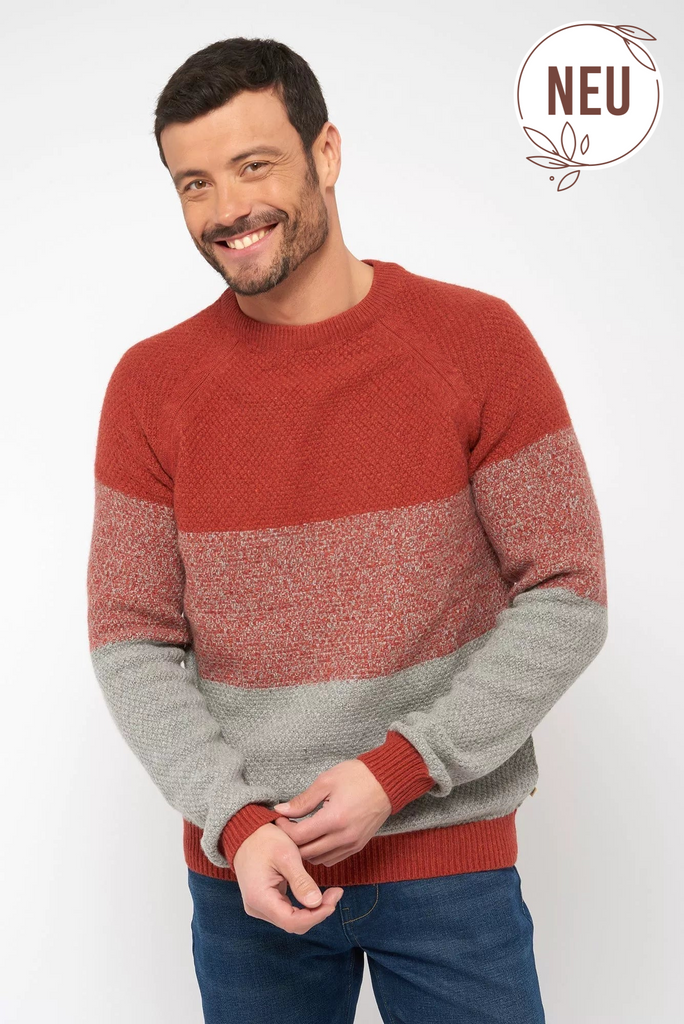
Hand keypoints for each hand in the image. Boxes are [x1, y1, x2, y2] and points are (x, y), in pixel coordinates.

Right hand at [232, 822, 343, 933]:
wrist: (245, 832)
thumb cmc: (264, 840)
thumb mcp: (286, 855)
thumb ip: (301, 881)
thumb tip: (317, 903)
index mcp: (259, 898)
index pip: (292, 921)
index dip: (317, 915)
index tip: (335, 897)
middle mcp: (257, 907)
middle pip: (293, 923)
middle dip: (318, 912)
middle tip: (336, 893)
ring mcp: (259, 906)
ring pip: (291, 920)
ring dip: (312, 910)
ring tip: (330, 893)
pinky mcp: (264, 902)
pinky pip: (287, 911)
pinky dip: (303, 906)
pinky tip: (315, 894)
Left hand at [272, 759, 392, 866]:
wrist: (387, 781)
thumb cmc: (357, 776)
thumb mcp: (326, 781)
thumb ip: (303, 800)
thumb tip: (281, 810)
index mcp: (334, 819)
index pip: (299, 836)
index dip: (284, 829)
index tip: (279, 818)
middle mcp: (343, 837)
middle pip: (306, 853)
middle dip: (292, 842)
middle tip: (288, 826)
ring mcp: (352, 844)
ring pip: (318, 860)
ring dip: (306, 849)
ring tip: (302, 831)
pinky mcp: (358, 847)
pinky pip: (332, 859)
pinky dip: (320, 853)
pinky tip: (317, 837)